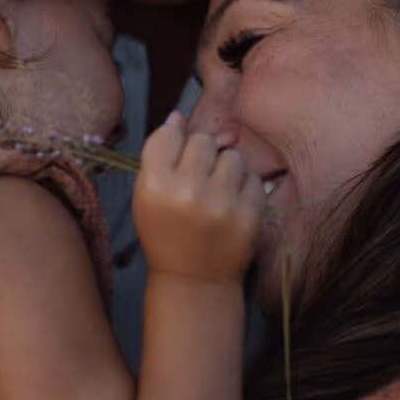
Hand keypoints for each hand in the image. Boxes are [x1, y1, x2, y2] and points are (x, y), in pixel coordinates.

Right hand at [132, 113, 266, 283]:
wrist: (194, 281)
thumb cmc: (165, 235)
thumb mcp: (146, 197)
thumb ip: (158, 155)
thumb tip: (177, 117)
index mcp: (155, 185)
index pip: (168, 135)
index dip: (175, 142)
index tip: (178, 157)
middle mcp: (188, 191)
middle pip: (202, 140)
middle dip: (202, 155)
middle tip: (198, 178)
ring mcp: (222, 203)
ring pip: (232, 156)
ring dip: (226, 170)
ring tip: (217, 193)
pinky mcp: (250, 214)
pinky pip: (253, 179)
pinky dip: (244, 189)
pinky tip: (232, 207)